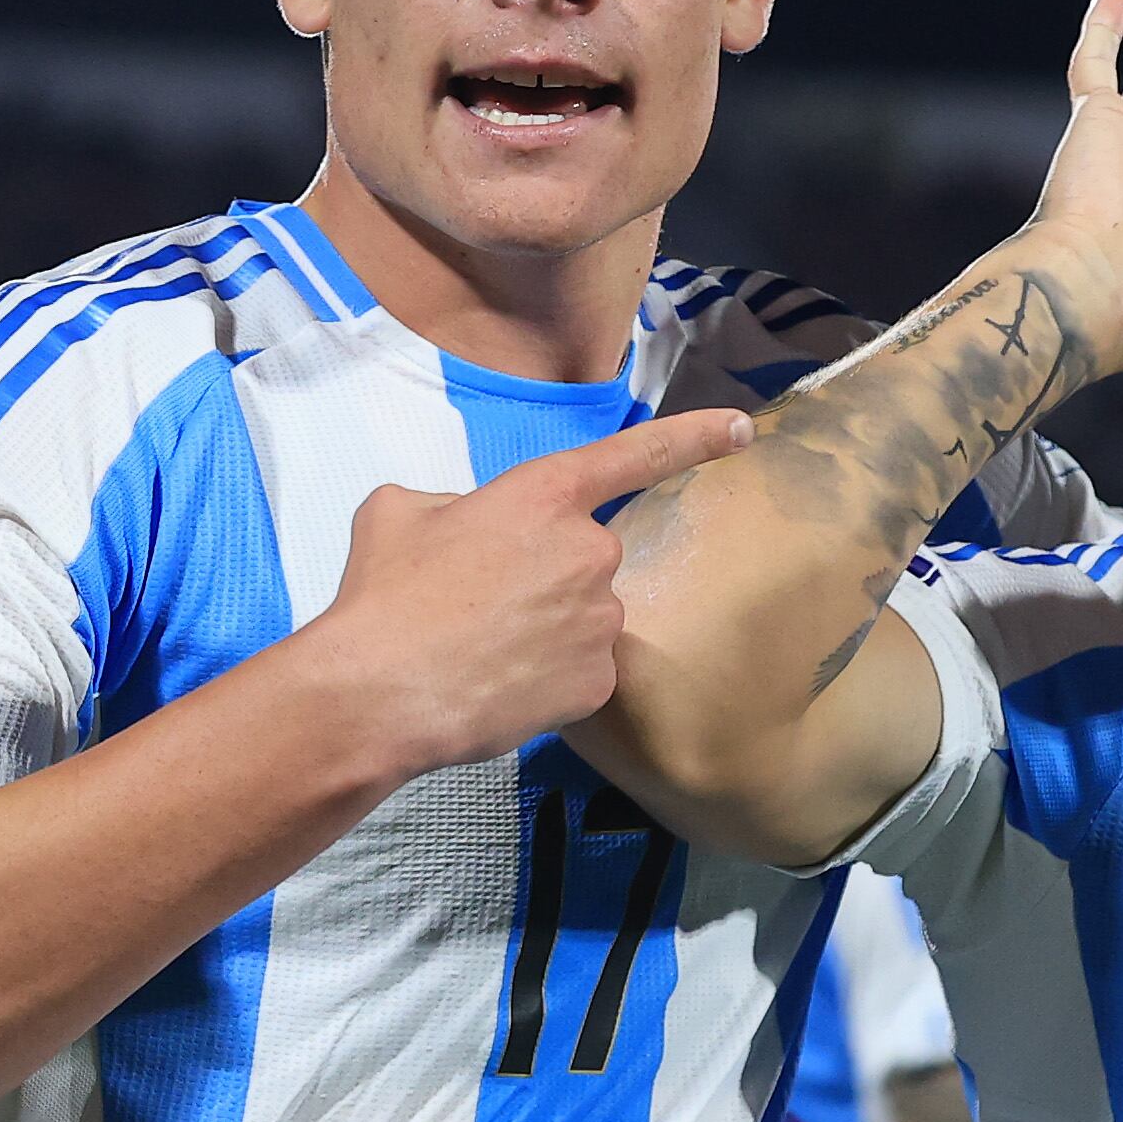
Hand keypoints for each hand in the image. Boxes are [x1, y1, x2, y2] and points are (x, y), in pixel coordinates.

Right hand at [311, 408, 753, 772]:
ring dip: (547, 629)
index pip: (634, 455)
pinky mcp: (599, 681)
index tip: (742, 428)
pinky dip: (547, 679)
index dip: (693, 437)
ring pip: (584, 616)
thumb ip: (455, 504)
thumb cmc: (383, 597)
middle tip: (479, 605)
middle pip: (584, 556)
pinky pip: (582, 670)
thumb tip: (467, 525)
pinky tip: (499, 685)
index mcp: (544, 496)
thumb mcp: (400, 513)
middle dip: (545, 576)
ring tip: (481, 650)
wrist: (379, 693)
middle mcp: (589, 550)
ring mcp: (600, 619)